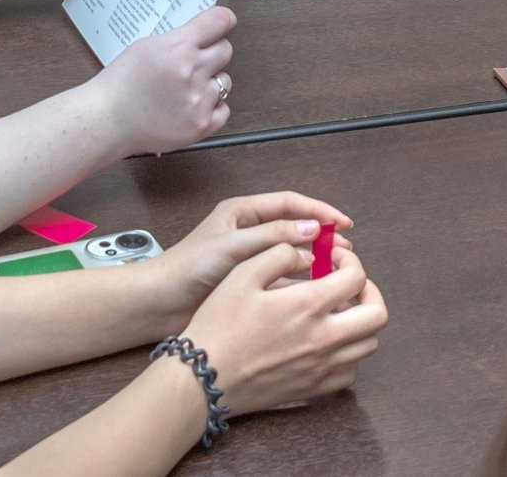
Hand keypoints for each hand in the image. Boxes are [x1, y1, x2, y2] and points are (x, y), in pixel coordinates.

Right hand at [93, 5, 234, 153]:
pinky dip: (212, 107)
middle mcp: (192, 71)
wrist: (109, 120)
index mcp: (177, 47)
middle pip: (225, 50)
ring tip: (186, 89)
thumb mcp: (146, 47)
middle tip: (195, 61)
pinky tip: (192, 106)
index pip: (218, 21)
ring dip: (210, 82)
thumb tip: (202, 35)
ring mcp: (198, 99)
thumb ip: (177, 40)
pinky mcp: (201, 124)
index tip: (226, 22)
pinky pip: (224, 109)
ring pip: (225, 81)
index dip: (224, 20)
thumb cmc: (121, 84)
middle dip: (212, 53)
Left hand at [152, 190, 353, 310]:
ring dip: (314, 257)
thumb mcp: (233, 246)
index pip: (290, 203)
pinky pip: (282, 273)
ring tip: (336, 268)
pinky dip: (301, 278)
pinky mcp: (248, 280)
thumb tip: (312, 228)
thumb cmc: (189, 268)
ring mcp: (249, 256)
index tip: (343, 224)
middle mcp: (248, 230)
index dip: (319, 210)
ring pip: (291, 251)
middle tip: (345, 249)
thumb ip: (272, 236)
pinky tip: (316, 288)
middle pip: (293, 226)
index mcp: (242, 212)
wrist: (161, 303)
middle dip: (321, 234)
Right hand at [180, 236, 386, 417]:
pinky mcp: (314, 389)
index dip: (350, 260)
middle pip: (378, 314)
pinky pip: (351, 371)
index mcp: (308, 306)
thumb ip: (280, 254)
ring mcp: (322, 367)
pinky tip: (327, 341)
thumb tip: (309, 253)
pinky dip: (349, 353)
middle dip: (369, 291)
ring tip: (338, 311)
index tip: (334, 258)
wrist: (204, 379)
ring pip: (369, 344)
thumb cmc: (219, 325)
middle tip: (348, 284)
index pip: (357, 277)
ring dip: (361, 322)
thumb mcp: (242, 275)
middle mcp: (324, 339)